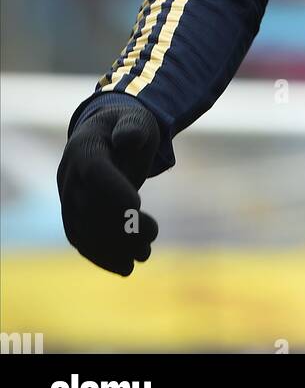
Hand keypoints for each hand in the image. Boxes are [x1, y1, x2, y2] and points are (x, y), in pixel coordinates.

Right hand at [57, 102, 159, 274]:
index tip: (137, 205)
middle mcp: (70, 176)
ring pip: (84, 230)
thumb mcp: (136, 119)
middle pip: (90, 206)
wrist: (108, 138)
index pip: (93, 172)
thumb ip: (133, 128)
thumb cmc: (127, 127)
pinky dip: (102, 257)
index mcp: (85, 147)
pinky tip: (125, 267)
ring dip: (113, 248)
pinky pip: (82, 241)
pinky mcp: (73, 218)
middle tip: (153, 234)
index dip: (112, 190)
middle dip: (120, 225)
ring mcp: (68, 200)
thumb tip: (127, 139)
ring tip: (144, 255)